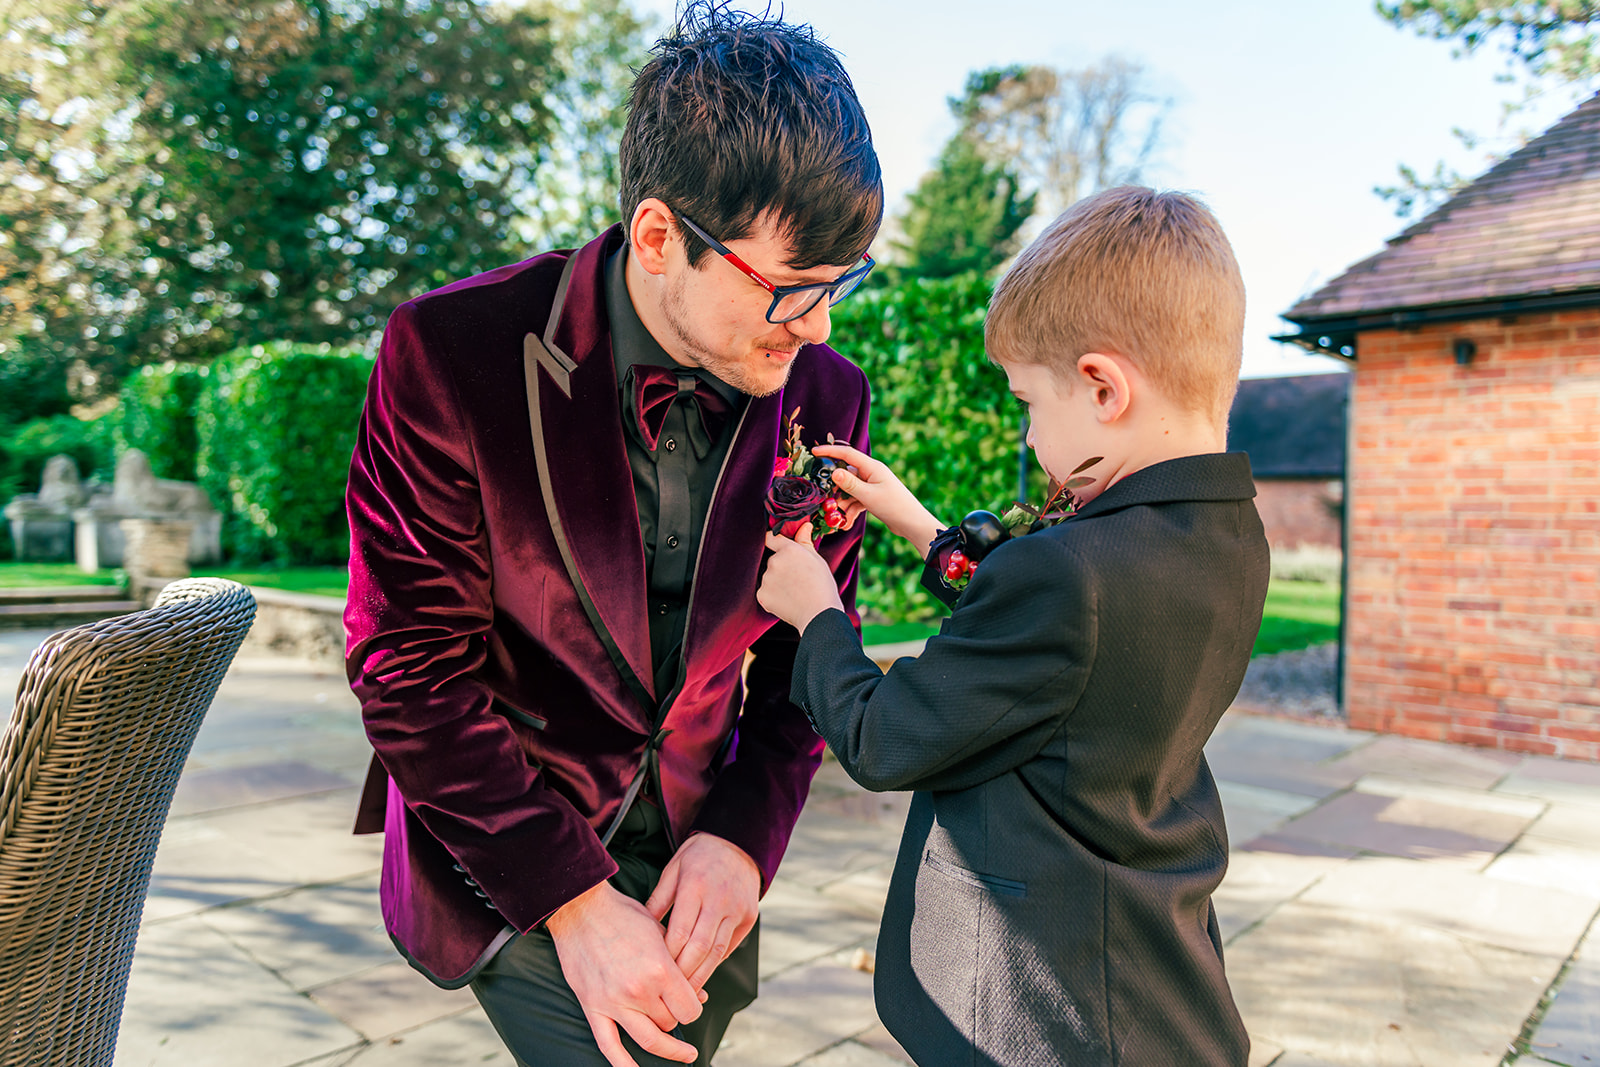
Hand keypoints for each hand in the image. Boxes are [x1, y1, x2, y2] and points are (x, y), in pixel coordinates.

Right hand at [545, 880, 703, 1066]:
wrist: (581, 909)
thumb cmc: (624, 915)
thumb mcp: (661, 933)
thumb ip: (680, 965)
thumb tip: (700, 995)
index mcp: (660, 970)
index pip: (690, 1009)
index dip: (695, 1008)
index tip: (694, 1004)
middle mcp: (639, 991)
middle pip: (671, 1023)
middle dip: (678, 1019)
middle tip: (679, 1012)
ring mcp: (615, 1003)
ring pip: (649, 1040)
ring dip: (668, 1049)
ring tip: (683, 1054)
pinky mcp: (593, 1007)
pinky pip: (609, 1046)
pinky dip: (624, 1065)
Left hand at [645, 832, 760, 990]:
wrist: (738, 841)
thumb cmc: (698, 855)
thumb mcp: (673, 869)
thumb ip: (658, 900)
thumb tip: (643, 931)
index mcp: (695, 886)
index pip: (680, 931)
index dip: (668, 956)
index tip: (656, 973)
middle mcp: (719, 899)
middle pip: (700, 947)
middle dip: (684, 973)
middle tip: (669, 992)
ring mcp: (737, 909)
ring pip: (718, 951)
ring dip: (702, 975)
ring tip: (686, 992)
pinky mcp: (749, 916)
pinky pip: (730, 946)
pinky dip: (715, 962)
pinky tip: (702, 974)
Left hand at [758, 522, 845, 631]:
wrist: (819, 614)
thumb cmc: (822, 586)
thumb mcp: (817, 560)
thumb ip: (805, 542)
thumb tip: (804, 525)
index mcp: (788, 550)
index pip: (770, 538)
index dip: (772, 542)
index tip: (773, 545)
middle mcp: (774, 562)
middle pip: (773, 561)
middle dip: (781, 567)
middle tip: (797, 579)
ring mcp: (766, 579)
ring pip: (769, 577)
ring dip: (777, 582)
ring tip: (794, 592)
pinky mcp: (762, 595)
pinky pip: (765, 592)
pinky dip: (773, 596)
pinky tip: (787, 601)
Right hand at [813, 443, 942, 553]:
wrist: (913, 524)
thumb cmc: (894, 507)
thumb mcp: (868, 496)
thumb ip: (850, 484)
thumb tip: (834, 471)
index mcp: (872, 467)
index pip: (848, 454)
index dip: (830, 451)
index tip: (814, 452)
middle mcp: (872, 474)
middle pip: (846, 475)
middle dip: (835, 489)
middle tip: (825, 500)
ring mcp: (873, 485)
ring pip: (850, 490)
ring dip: (843, 504)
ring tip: (839, 519)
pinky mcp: (873, 497)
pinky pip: (856, 500)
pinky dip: (851, 510)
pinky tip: (847, 523)